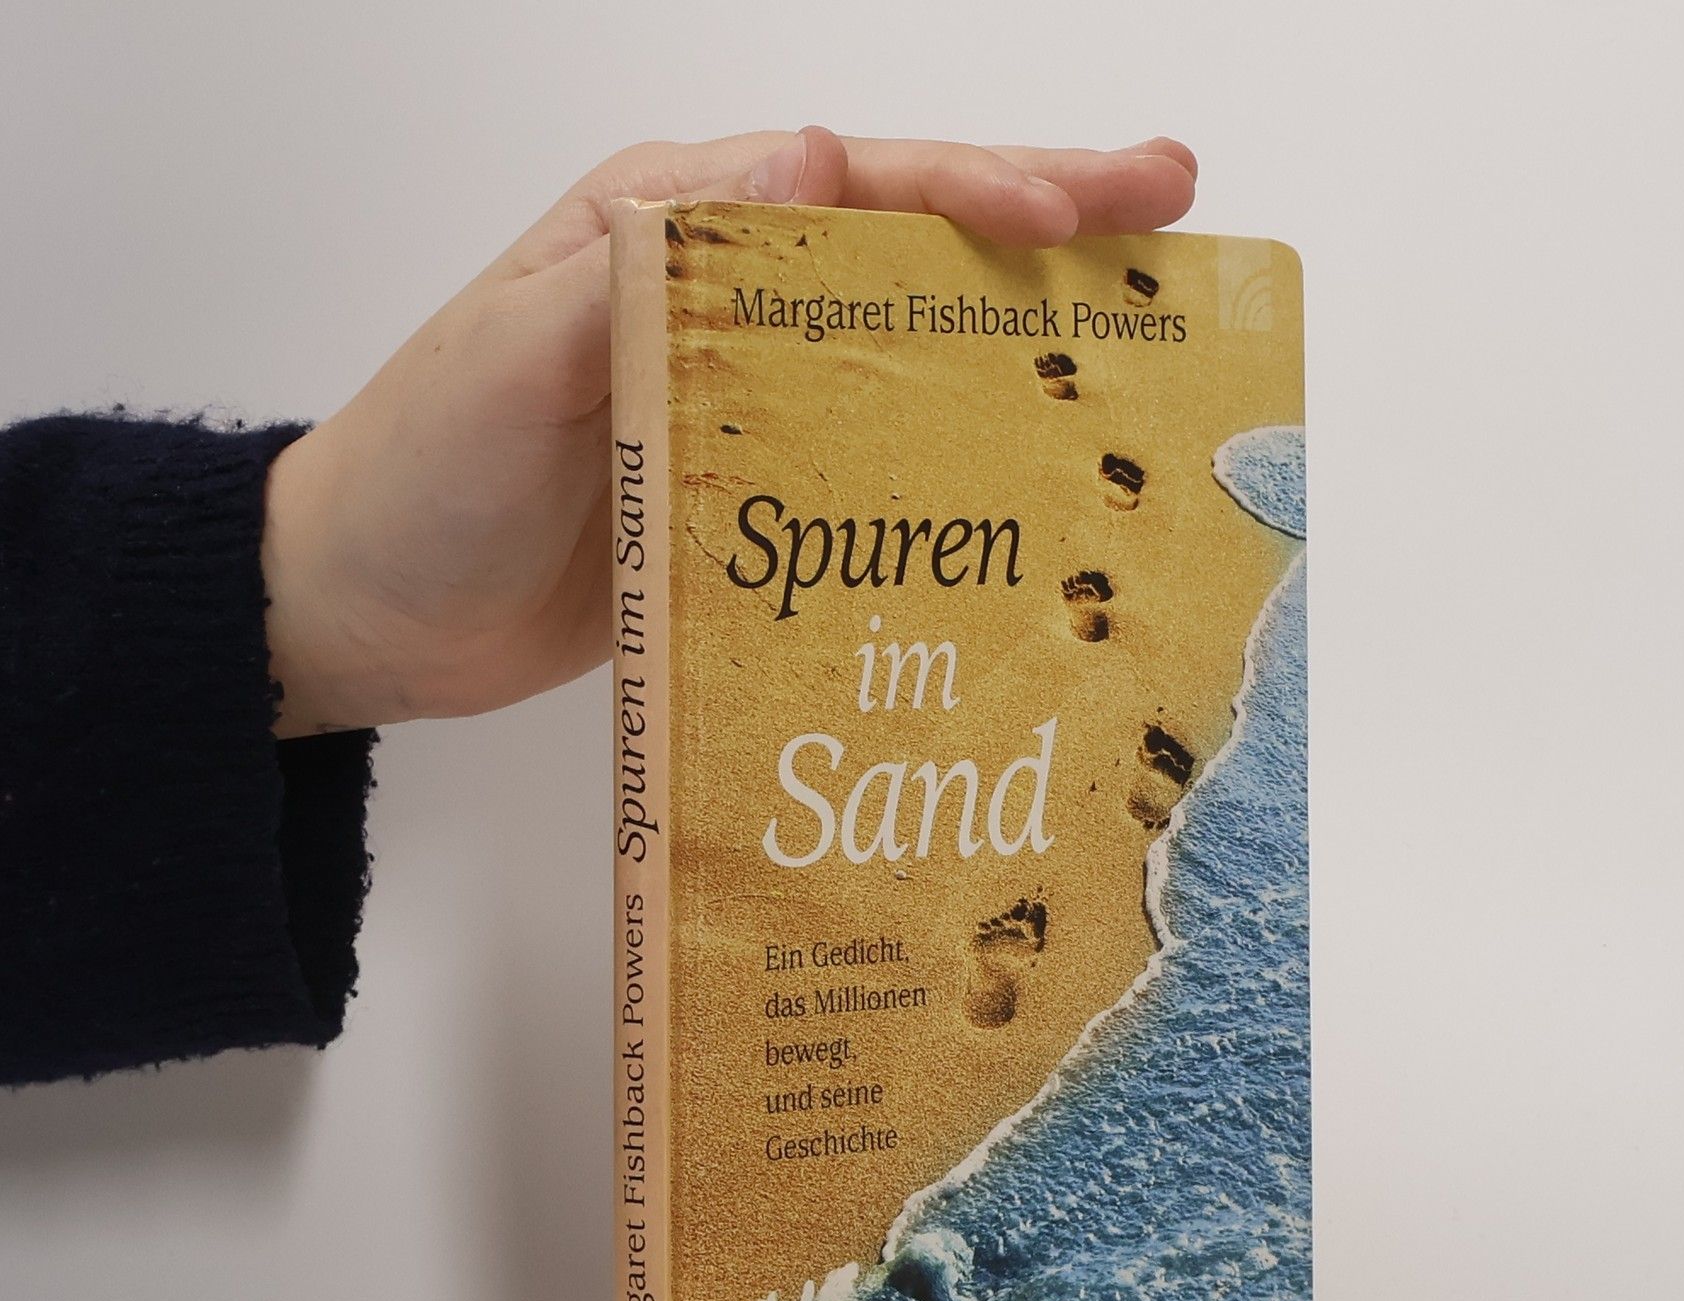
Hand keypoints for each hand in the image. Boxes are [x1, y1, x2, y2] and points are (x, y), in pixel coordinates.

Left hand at [261, 127, 1198, 735]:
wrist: (371, 614)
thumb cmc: (420, 478)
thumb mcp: (511, 358)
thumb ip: (639, 271)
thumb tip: (802, 165)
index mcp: (669, 228)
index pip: (851, 182)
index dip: (974, 189)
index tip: (1075, 216)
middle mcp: (720, 294)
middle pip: (907, 239)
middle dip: (1043, 218)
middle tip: (1172, 208)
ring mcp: (742, 395)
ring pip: (909, 340)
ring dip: (1023, 330)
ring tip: (1139, 330)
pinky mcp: (752, 487)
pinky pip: (875, 449)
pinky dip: (957, 447)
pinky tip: (1030, 472)